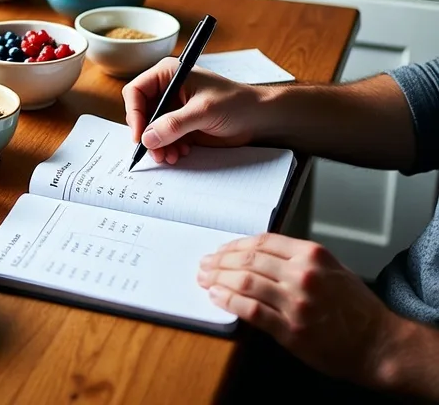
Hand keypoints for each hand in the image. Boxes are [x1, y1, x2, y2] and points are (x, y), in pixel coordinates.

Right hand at [122, 57, 261, 163]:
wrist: (259, 119)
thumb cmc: (236, 103)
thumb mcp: (204, 111)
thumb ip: (174, 124)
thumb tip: (148, 138)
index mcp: (168, 74)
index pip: (136, 91)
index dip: (134, 113)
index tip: (140, 136)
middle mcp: (167, 89)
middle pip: (141, 112)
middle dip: (147, 134)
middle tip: (155, 153)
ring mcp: (173, 108)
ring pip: (151, 129)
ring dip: (157, 145)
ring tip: (171, 157)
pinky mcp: (181, 125)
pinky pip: (163, 138)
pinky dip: (167, 148)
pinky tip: (181, 154)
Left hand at [198, 233, 397, 385]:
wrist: (380, 344)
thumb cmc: (358, 308)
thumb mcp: (333, 268)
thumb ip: (298, 257)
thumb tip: (259, 253)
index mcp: (312, 255)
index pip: (262, 242)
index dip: (236, 245)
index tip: (222, 249)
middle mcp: (302, 275)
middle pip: (249, 259)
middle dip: (221, 260)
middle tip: (206, 263)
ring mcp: (296, 303)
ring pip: (245, 281)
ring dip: (219, 278)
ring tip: (206, 278)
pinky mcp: (291, 330)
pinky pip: (251, 310)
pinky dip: (229, 301)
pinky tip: (218, 297)